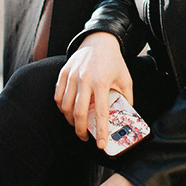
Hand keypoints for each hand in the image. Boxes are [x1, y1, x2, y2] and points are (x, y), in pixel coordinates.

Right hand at [53, 33, 133, 147]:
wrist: (99, 40)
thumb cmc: (113, 61)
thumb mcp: (125, 78)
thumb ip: (127, 97)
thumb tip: (126, 115)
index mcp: (101, 82)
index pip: (100, 112)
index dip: (101, 131)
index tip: (101, 145)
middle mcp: (84, 80)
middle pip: (78, 113)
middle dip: (80, 130)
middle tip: (85, 137)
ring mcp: (72, 76)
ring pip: (65, 106)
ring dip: (70, 120)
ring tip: (77, 124)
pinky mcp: (64, 73)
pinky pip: (58, 96)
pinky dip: (61, 107)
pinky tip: (68, 111)